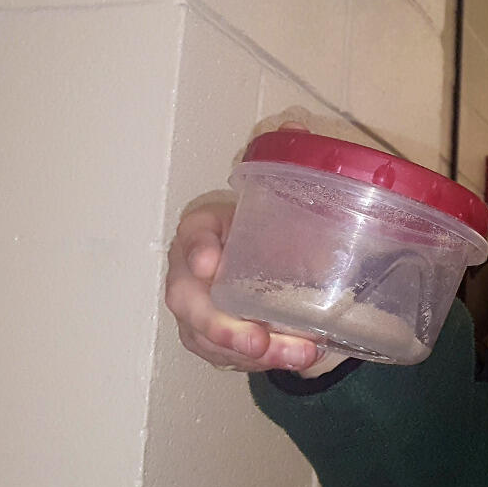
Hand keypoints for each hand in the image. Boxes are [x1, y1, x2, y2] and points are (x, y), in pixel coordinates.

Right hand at [165, 111, 349, 376]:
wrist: (284, 259)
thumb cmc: (276, 225)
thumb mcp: (284, 193)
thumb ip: (288, 158)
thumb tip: (294, 122)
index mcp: (206, 227)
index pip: (192, 233)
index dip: (196, 248)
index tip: (210, 264)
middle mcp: (192, 271)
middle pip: (189, 301)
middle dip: (221, 324)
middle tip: (257, 341)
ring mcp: (201, 310)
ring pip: (209, 338)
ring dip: (249, 354)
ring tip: (298, 356)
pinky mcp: (219, 341)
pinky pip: (230, 358)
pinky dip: (262, 364)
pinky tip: (298, 360)